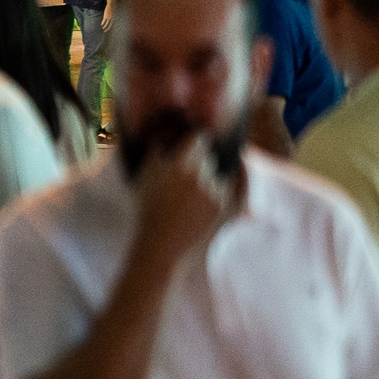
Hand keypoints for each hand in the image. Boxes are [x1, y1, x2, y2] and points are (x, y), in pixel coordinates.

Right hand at [130, 134, 229, 270]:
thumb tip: (166, 131)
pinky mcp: (228, 210)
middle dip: (201, 161)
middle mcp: (203, 177)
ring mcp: (218, 194)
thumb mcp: (143, 176)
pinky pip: (234, 188)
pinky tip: (222, 185)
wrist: (161, 248)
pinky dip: (229, 185)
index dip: (194, 140)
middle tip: (188, 171)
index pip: (199, 138)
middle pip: (209, 157)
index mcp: (181, 165)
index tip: (192, 142)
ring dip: (212, 177)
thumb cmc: (147, 210)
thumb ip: (156, 148)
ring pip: (220, 174)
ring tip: (194, 192)